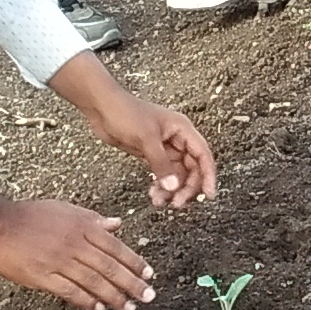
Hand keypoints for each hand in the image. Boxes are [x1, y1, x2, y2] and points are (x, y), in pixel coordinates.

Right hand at [0, 194, 156, 309]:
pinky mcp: (41, 275)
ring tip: (128, 307)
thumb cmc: (29, 214)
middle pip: (109, 266)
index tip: (149, 275)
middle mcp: (74, 243)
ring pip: (93, 281)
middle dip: (132, 283)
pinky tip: (98, 308)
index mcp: (82, 225)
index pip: (116, 246)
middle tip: (148, 296)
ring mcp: (58, 260)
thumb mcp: (65, 209)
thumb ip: (92, 219)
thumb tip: (118, 224)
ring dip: (114, 296)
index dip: (134, 262)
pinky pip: (69, 291)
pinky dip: (86, 300)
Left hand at [100, 96, 217, 207]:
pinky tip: (153, 194)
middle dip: (186, 187)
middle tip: (177, 203)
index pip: (203, 155)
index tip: (209, 194)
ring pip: (177, 174)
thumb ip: (161, 164)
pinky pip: (163, 174)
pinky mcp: (151, 154)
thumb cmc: (125, 112)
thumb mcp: (146, 139)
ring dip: (172, 190)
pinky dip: (161, 186)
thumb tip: (174, 187)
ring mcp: (164, 147)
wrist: (101, 106)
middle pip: (192, 169)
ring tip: (160, 201)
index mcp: (182, 129)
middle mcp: (177, 139)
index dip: (208, 175)